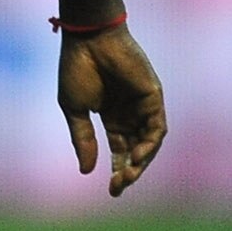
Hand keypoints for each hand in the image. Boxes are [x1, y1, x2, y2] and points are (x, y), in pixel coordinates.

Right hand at [58, 23, 165, 195]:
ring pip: (149, 142)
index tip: (111, 190)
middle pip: (136, 149)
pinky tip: (137, 156)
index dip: (117, 169)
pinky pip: (156, 128)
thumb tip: (88, 171)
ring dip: (141, 162)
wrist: (90, 40)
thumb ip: (84, 139)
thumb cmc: (77, 69)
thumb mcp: (75, 109)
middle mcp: (130, 113)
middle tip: (118, 187)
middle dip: (130, 171)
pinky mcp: (153, 98)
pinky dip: (149, 144)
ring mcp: (143, 106)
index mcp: (111, 116)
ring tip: (128, 176)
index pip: (119, 149)